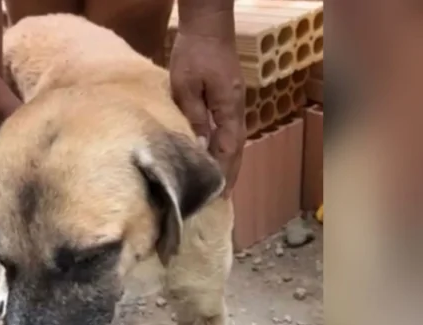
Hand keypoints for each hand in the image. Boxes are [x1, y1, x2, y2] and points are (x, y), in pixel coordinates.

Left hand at [169, 31, 246, 195]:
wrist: (209, 26)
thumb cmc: (195, 53)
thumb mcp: (185, 86)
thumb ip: (193, 116)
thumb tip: (200, 146)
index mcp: (229, 110)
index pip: (228, 151)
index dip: (223, 174)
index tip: (216, 196)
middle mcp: (236, 110)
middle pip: (236, 151)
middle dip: (229, 175)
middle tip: (220, 200)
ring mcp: (235, 104)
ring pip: (234, 142)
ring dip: (228, 164)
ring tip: (219, 186)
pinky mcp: (228, 99)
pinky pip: (229, 131)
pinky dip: (224, 148)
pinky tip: (215, 156)